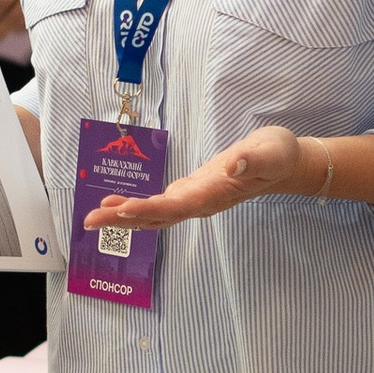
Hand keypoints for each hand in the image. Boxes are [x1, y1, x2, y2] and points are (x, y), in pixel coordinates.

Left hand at [88, 124, 325, 230]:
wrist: (285, 163)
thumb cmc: (278, 154)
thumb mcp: (272, 152)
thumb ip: (253, 160)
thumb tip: (233, 163)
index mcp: (214, 194)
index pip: (176, 207)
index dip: (147, 209)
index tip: (121, 210)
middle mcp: (200, 203)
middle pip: (157, 216)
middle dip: (123, 218)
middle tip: (89, 220)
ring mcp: (195, 200)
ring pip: (155, 215)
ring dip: (124, 216)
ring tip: (93, 215)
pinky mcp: (192, 193)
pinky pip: (159, 205)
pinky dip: (135, 206)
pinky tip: (115, 202)